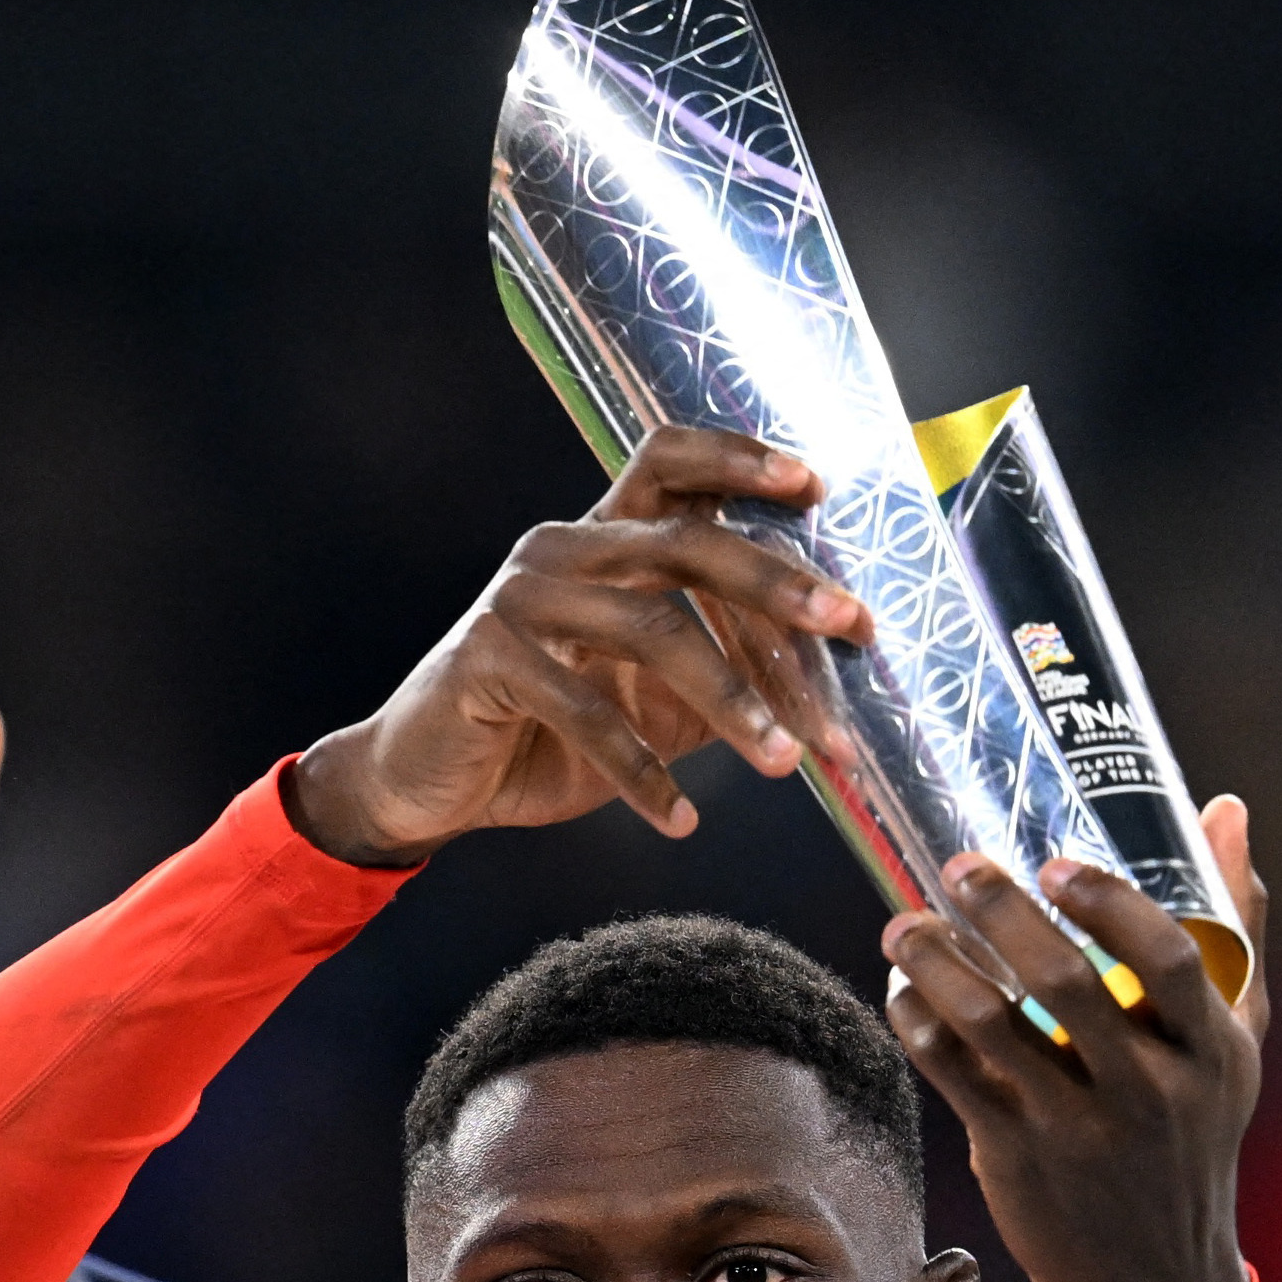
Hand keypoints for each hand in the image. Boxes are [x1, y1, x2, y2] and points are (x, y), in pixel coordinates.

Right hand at [291, 425, 870, 868]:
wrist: (432, 781)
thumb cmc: (549, 729)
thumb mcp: (657, 698)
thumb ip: (727, 671)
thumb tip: (830, 683)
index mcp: (604, 538)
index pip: (670, 465)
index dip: (739, 462)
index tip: (814, 486)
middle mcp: (562, 550)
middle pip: (683, 542)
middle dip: (776, 583)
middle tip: (848, 623)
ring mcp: (520, 600)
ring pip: (649, 628)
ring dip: (730, 699)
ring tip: (784, 761)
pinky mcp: (487, 660)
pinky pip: (583, 712)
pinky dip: (642, 771)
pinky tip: (681, 819)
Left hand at [879, 804, 1272, 1281]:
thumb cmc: (1194, 1138)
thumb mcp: (1235, 1043)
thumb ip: (1233, 928)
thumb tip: (1223, 809)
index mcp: (1210, 1052)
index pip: (1170, 958)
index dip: (1109, 902)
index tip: (1057, 863)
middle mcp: (1148, 1092)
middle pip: (1067, 982)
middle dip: (1001, 913)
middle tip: (959, 866)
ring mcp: (1077, 1130)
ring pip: (990, 1027)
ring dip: (937, 964)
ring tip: (905, 924)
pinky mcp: (1016, 1160)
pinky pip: (952, 1075)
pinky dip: (918, 1023)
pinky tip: (905, 990)